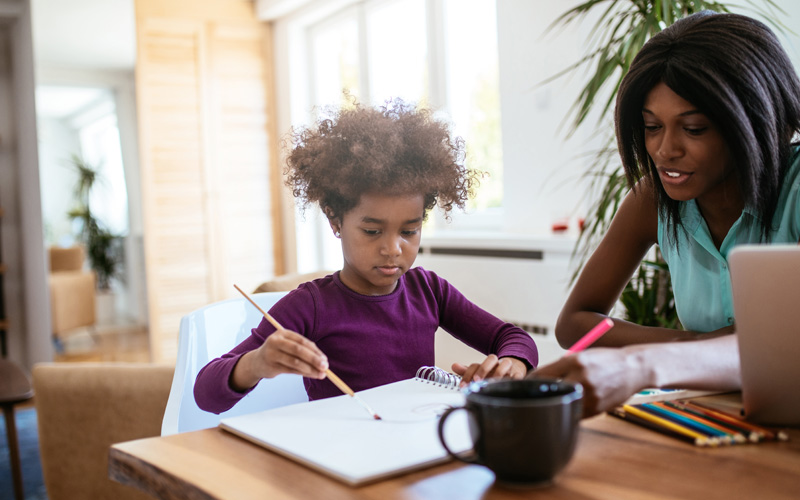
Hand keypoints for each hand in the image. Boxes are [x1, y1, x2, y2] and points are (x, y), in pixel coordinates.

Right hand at [232, 329, 327, 391]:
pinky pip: (290, 370)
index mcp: (282, 333)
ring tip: (321, 374)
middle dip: (314, 359)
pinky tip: (311, 375)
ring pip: (295, 362)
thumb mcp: (288, 346)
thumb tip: (322, 359)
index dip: (315, 350)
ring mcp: (272, 354)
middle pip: (298, 350)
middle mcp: (276, 341)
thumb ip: (303, 350)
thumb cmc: (278, 353)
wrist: (257, 362)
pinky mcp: (271, 366)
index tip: (325, 359)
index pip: (302, 341)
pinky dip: (303, 373)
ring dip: (310, 369)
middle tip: (325, 366)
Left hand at [452, 355, 527, 387]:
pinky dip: (514, 379)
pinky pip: (518, 375)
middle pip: (490, 359)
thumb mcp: (481, 372)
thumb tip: (454, 366)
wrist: (516, 367)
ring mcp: (509, 367)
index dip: (467, 374)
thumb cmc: (496, 372)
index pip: (475, 365)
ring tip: (492, 384)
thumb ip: (468, 371)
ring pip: (505, 364)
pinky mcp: (519, 374)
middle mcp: (497, 363)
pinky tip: (508, 387)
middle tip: (477, 381)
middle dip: (483, 369)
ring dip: (498, 372)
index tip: (463, 386)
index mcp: (486, 363)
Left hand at [528, 348, 647, 417]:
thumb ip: (561, 367)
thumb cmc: (604, 360)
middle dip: (542, 394)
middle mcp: (581, 377)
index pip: (543, 374)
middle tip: (534, 396)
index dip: (531, 381)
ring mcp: (590, 395)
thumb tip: (538, 381)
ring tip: (555, 399)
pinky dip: (571, 409)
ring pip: (562, 404)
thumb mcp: (581, 356)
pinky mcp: (597, 408)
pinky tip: (573, 404)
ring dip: (557, 403)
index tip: (525, 385)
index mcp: (574, 361)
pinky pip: (575, 413)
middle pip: (550, 391)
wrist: (634, 368)